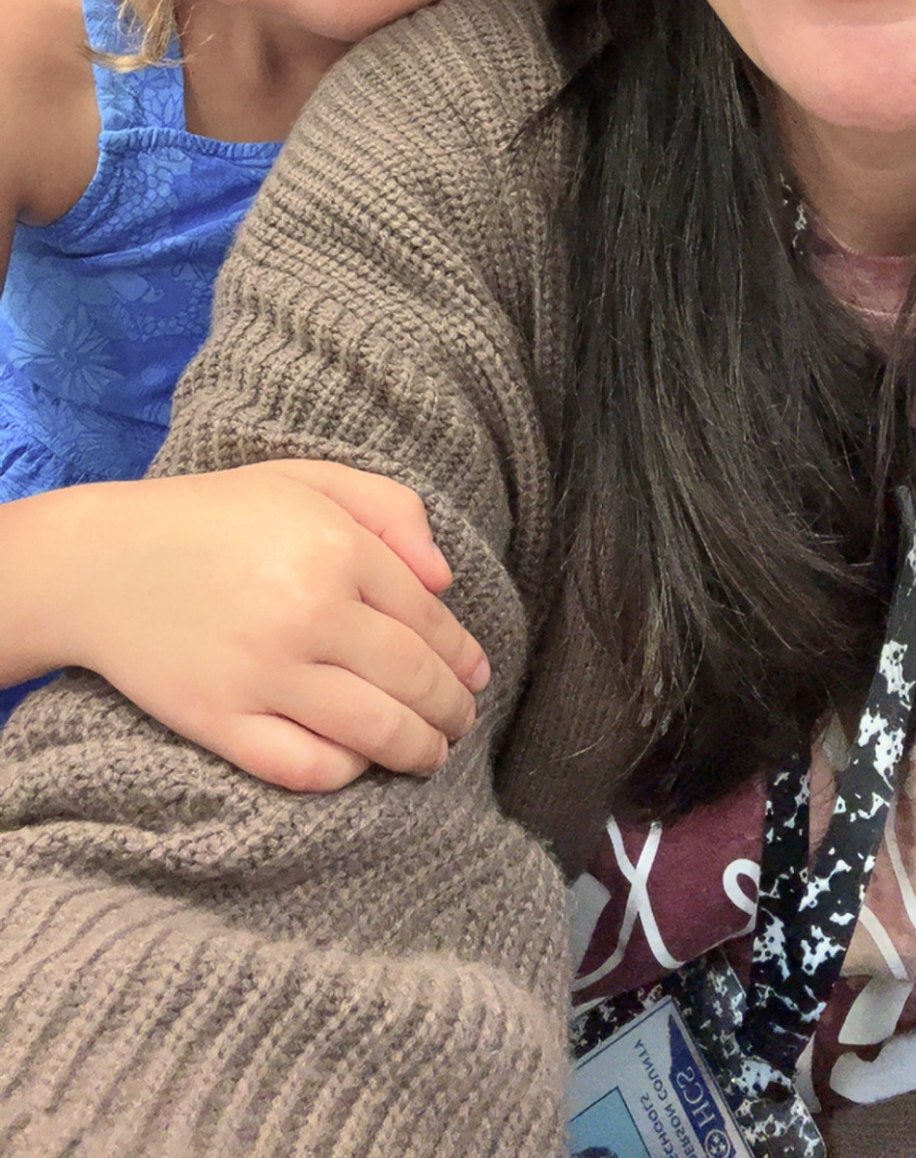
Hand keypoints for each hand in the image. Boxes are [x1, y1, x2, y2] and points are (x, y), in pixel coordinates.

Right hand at [58, 461, 490, 792]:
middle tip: (462, 722)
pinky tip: (361, 764)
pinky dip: (346, 774)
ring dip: (419, 751)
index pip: (427, 619)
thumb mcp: (306, 480)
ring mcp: (264, 672)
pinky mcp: (221, 721)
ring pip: (374, 730)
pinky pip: (305, 766)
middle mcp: (309, 611)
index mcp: (335, 547)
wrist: (101, 562)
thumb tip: (444, 579)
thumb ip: (388, 509)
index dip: (462, 655)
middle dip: (452, 710)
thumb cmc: (212, 516)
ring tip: (433, 756)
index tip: (477, 676)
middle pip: (413, 679)